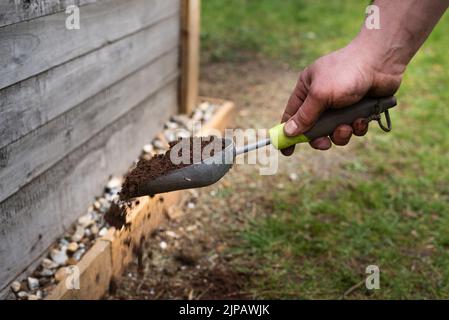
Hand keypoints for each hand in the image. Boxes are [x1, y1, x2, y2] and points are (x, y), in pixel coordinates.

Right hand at [281, 41, 402, 154]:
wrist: (382, 61)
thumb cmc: (346, 72)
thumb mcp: (320, 95)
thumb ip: (304, 116)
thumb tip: (288, 132)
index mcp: (307, 89)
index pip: (292, 114)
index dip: (288, 133)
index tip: (287, 151)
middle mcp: (322, 97)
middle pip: (314, 128)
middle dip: (320, 138)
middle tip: (324, 144)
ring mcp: (341, 104)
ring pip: (335, 131)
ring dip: (341, 134)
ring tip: (347, 127)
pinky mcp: (359, 109)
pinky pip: (353, 127)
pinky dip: (357, 127)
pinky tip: (362, 118)